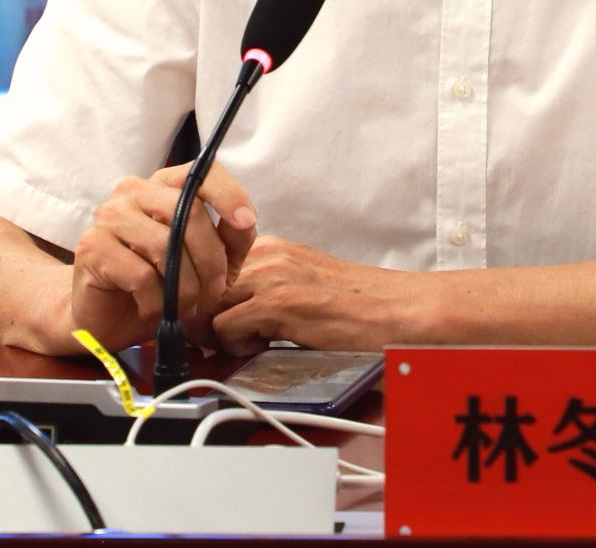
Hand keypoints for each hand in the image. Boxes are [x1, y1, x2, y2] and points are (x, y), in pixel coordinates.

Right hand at [67, 163, 257, 352]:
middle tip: (215, 290)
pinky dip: (156, 302)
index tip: (246, 221)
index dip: (228, 194)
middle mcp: (134, 191)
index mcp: (164, 185)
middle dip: (210, 258)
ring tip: (186, 306)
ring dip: (185, 287)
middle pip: (187, 212)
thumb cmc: (162, 285)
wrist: (108, 318)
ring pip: (165, 246)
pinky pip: (140, 275)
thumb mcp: (210, 262)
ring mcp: (109, 216)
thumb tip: (245, 220)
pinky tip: (153, 311)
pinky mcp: (92, 247)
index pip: (201, 173)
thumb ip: (232, 238)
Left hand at [210, 235, 419, 355]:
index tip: (217, 323)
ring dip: (220, 334)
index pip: (210, 269)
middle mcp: (266, 254)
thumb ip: (264, 287)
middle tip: (231, 340)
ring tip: (253, 343)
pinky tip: (265, 348)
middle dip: (208, 318)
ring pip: (207, 307)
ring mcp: (270, 276)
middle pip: (203, 286)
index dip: (208, 302)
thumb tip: (223, 311)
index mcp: (270, 246)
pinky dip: (235, 347)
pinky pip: (223, 329)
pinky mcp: (276, 302)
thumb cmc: (353, 304)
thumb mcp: (301, 280)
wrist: (392, 309)